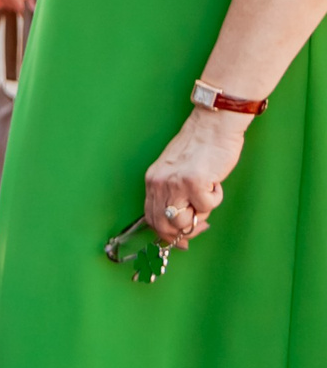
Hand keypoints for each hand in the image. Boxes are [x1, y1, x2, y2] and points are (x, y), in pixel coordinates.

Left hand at [145, 105, 249, 245]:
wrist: (214, 126)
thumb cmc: (200, 147)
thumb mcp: (175, 170)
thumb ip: (173, 193)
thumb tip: (181, 223)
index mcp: (153, 181)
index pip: (151, 218)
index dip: (166, 234)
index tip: (180, 241)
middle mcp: (159, 184)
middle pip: (164, 225)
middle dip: (185, 231)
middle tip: (202, 225)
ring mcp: (176, 184)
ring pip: (185, 221)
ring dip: (201, 213)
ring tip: (208, 192)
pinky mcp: (195, 182)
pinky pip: (207, 206)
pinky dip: (216, 197)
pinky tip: (215, 181)